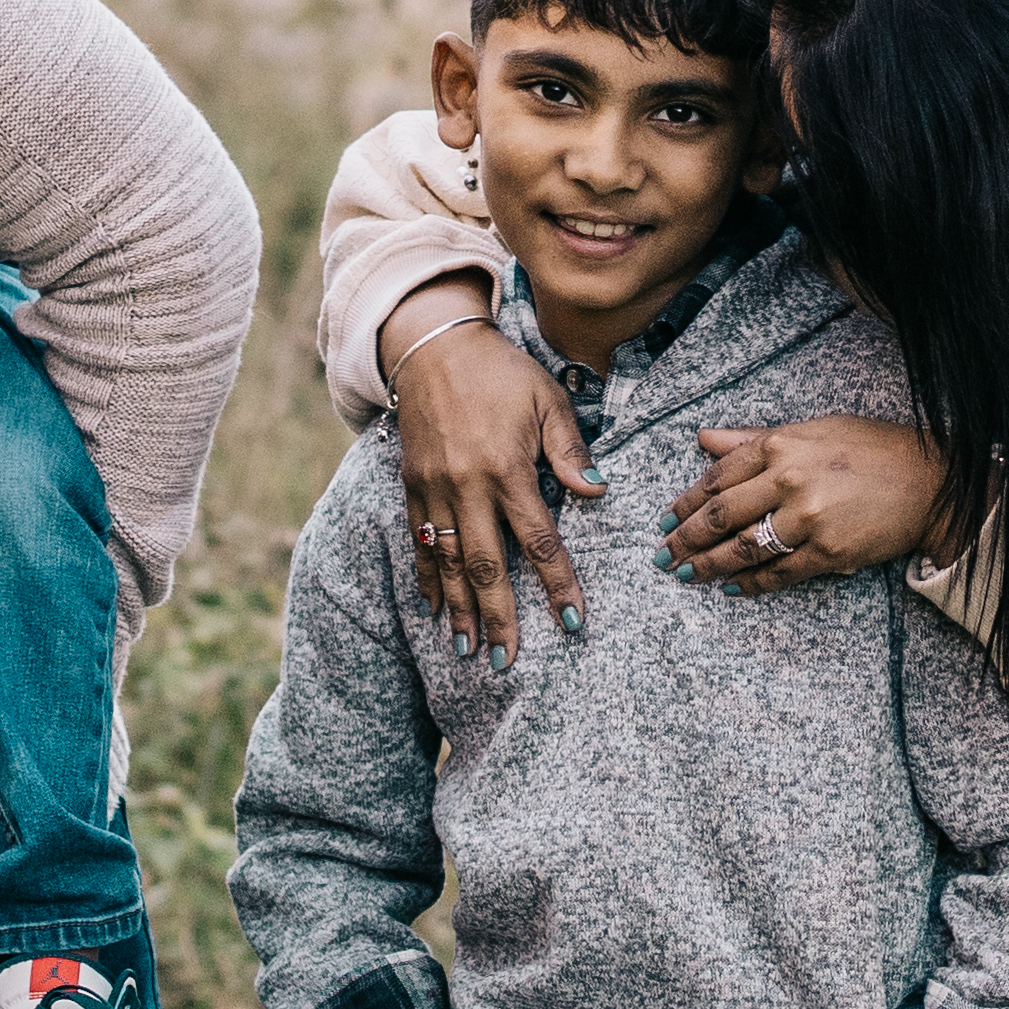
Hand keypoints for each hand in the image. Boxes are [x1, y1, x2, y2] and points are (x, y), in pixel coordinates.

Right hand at [384, 278, 592, 661]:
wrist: (433, 346)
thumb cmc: (501, 372)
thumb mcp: (547, 400)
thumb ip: (570, 451)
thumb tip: (597, 491)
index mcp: (507, 469)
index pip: (539, 541)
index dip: (557, 585)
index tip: (573, 622)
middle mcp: (466, 486)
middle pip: (487, 566)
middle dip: (499, 618)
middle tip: (507, 663)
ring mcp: (433, 489)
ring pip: (449, 563)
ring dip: (459, 610)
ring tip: (468, 650)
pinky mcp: (411, 486)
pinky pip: (420, 542)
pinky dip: (427, 578)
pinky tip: (433, 610)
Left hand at [668, 416, 948, 595]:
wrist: (930, 483)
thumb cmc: (873, 450)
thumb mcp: (814, 430)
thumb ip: (755, 439)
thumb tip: (704, 438)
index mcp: (781, 445)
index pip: (717, 477)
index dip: (685, 501)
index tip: (665, 519)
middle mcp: (788, 480)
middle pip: (719, 515)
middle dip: (684, 539)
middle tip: (662, 555)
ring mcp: (807, 519)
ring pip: (741, 548)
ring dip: (707, 566)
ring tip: (685, 575)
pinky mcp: (827, 553)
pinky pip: (777, 573)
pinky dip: (749, 584)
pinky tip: (730, 589)